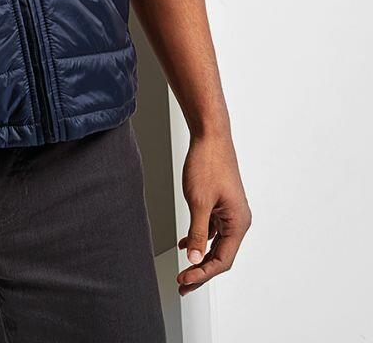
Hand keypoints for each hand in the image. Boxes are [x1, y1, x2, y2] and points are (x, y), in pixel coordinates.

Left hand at [177, 130, 251, 295]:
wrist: (210, 136)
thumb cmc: (208, 164)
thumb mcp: (198, 202)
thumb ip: (196, 233)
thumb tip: (192, 258)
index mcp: (238, 223)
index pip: (222, 260)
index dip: (203, 273)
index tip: (184, 279)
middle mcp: (238, 220)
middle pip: (221, 256)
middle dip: (201, 271)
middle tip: (182, 284)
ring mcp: (230, 213)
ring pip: (215, 244)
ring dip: (199, 258)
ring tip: (183, 272)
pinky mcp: (221, 204)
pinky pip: (212, 230)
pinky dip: (199, 239)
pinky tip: (184, 245)